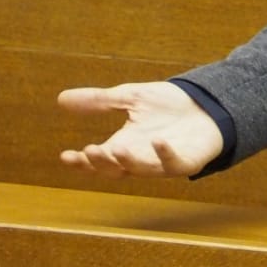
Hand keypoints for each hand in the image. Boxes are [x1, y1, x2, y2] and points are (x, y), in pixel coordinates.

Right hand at [57, 81, 223, 177]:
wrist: (206, 104)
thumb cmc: (167, 105)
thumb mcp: (130, 97)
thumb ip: (99, 101)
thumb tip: (61, 99)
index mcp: (124, 146)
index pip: (98, 159)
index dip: (81, 162)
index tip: (66, 155)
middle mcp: (141, 158)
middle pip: (116, 169)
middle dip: (102, 162)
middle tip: (89, 151)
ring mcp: (163, 162)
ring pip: (142, 169)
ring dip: (129, 161)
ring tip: (117, 148)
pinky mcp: (186, 161)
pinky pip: (174, 163)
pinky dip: (166, 154)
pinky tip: (159, 141)